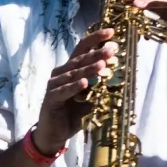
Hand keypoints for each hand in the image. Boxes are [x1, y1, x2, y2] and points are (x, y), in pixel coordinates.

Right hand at [33, 26, 113, 156]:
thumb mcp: (89, 99)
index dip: (95, 40)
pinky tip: (85, 83)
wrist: (53, 134)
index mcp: (71, 70)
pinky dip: (74, 87)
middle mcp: (61, 74)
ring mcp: (54, 85)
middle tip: (112, 49)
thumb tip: (115, 76)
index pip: (82, 50)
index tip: (111, 32)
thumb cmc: (71, 115)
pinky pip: (64, 90)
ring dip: (88, 69)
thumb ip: (98, 87)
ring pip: (73, 74)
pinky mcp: (51, 98)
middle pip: (79, 59)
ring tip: (102, 65)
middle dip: (97, 53)